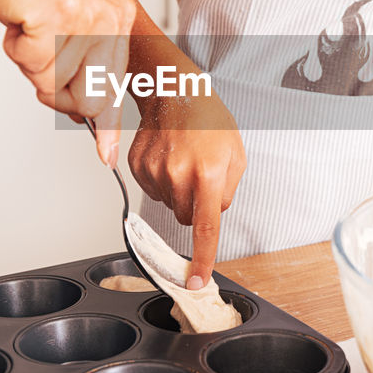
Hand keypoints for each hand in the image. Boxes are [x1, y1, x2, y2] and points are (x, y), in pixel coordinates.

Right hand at [0, 0, 135, 166]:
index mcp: (119, 15)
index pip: (115, 84)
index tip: (105, 152)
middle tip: (39, 52)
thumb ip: (82, 63)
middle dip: (55, 87)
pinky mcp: (55, 17)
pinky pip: (34, 68)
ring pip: (57, 86)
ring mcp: (84, 16)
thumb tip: (85, 115)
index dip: (105, 122)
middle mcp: (109, 15)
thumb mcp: (67, 20)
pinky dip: (17, 51)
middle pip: (89, 98)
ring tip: (29, 26)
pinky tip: (19, 20)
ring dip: (32, 65)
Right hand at [129, 93, 245, 288]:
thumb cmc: (209, 119)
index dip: (202, 259)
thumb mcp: (236, 154)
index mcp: (208, 173)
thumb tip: (213, 215)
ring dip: (177, 190)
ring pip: (168, 204)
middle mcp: (178, 174)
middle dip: (194, 205)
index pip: (205, 228)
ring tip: (183, 159)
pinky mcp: (137, 166)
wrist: (175, 91)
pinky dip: (161, 180)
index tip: (196, 281)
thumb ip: (228, 191)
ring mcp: (153, 170)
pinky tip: (168, 156)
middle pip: (184, 217)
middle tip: (200, 175)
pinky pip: (152, 190)